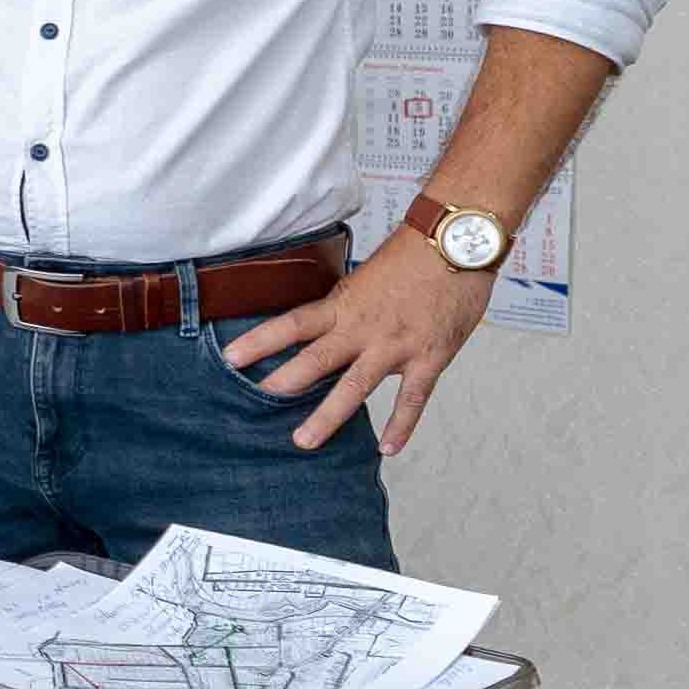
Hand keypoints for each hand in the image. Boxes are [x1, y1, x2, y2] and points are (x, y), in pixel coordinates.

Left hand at [218, 241, 489, 452]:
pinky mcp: (429, 356)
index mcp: (345, 303)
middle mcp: (364, 327)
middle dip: (283, 383)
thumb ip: (349, 307)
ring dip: (328, 416)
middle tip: (254, 406)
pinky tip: (386, 449)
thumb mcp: (368, 277)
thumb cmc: (415, 254)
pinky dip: (401, 426)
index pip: (293, 323)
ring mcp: (396, 344)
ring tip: (303, 441)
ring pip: (355, 386)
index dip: (260, 340)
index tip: (229, 358)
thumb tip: (328, 330)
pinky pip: (412, 398)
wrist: (459, 239)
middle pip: (315, 359)